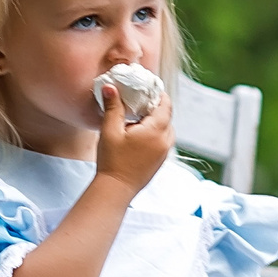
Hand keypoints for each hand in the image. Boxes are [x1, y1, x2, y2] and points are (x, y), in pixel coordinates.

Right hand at [93, 79, 174, 194]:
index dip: (159, 94)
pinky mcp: (160, 162)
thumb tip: (110, 86)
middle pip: (167, 116)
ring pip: (166, 129)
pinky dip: (155, 134)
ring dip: (156, 121)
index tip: (149, 87)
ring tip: (138, 118)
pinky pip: (163, 141)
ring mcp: (164, 153)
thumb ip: (113, 107)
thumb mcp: (110, 130)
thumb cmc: (112, 161)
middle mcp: (165, 141)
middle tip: (141, 100)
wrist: (116, 189)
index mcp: (156, 131)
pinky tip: (138, 135)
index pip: (165, 105)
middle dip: (156, 107)